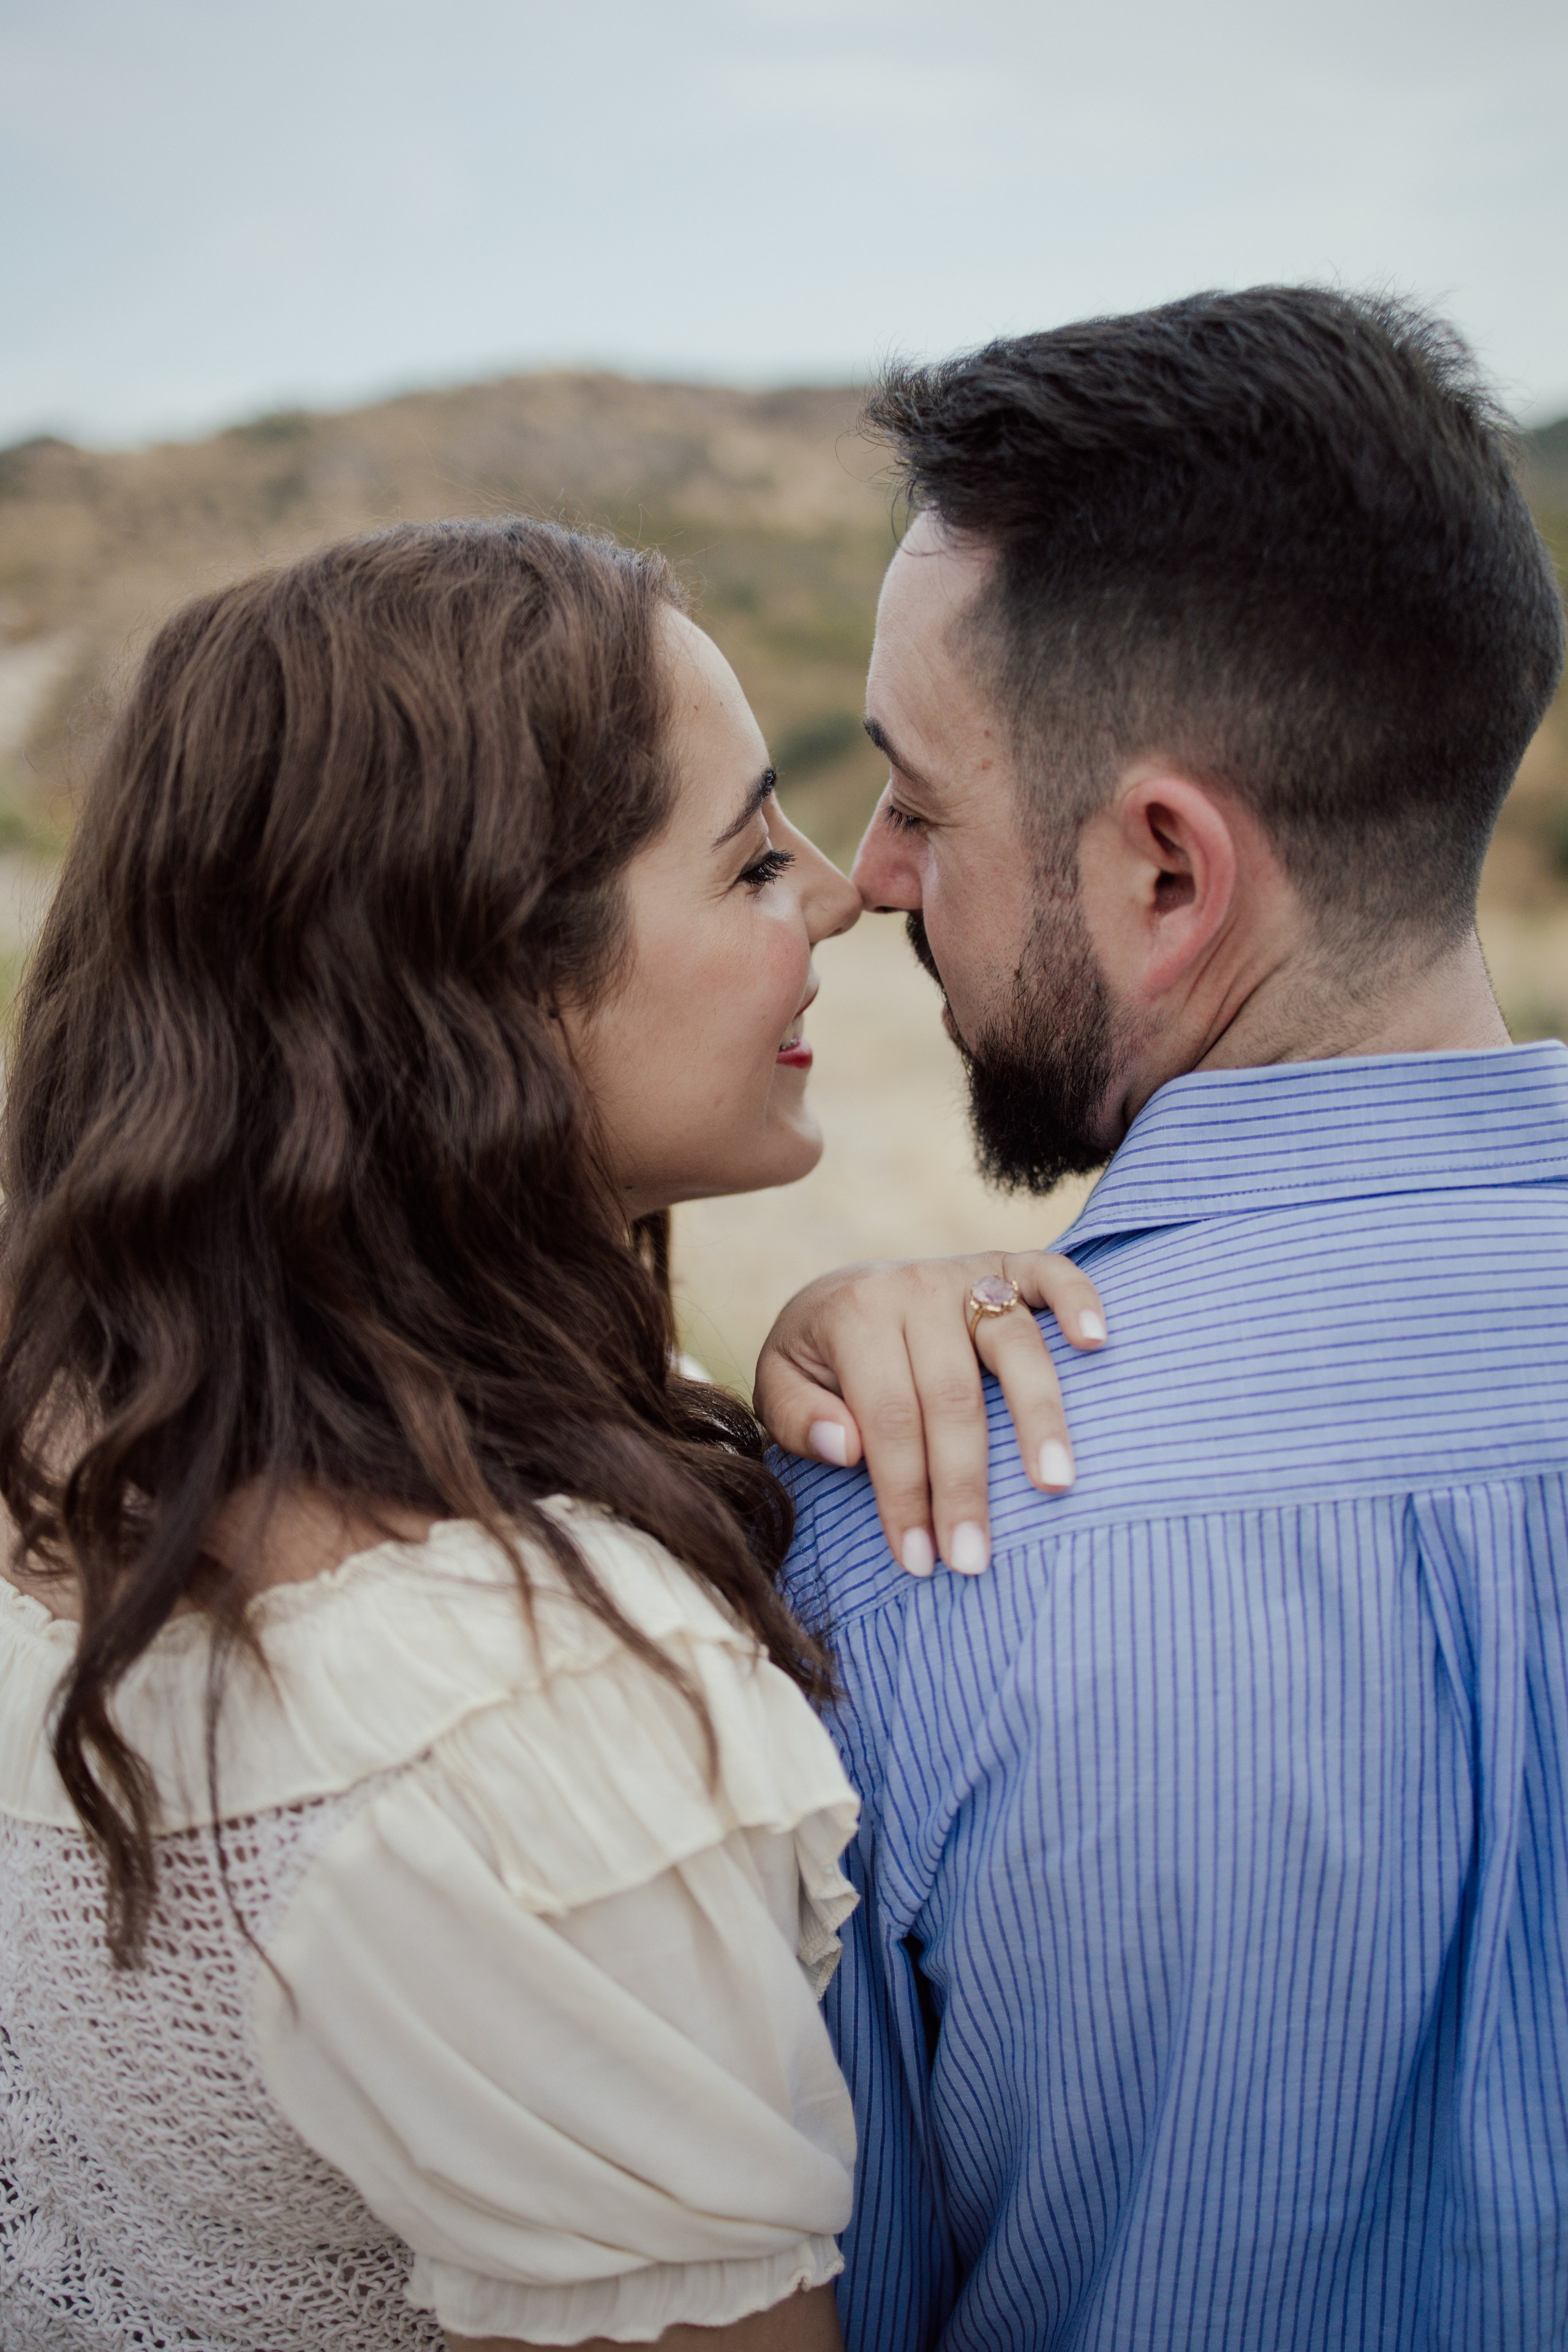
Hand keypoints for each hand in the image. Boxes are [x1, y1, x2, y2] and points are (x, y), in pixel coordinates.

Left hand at [754, 1250, 1106, 1579]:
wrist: (843, 1293)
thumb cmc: (817, 1358)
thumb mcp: (780, 1383)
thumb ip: (797, 1417)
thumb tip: (849, 1448)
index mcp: (854, 1315)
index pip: (889, 1416)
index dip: (905, 1492)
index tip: (920, 1560)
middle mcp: (914, 1287)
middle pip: (952, 1395)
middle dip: (963, 1485)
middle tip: (974, 1558)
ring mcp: (965, 1273)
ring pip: (1013, 1345)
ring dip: (1038, 1417)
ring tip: (1055, 1484)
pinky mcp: (1005, 1266)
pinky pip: (1051, 1272)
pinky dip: (1078, 1299)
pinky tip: (1096, 1343)